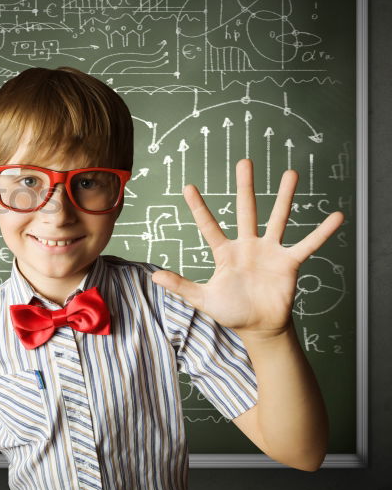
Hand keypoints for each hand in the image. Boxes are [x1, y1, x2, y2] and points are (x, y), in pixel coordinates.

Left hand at [151, 158, 344, 340]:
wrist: (259, 328)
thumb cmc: (231, 311)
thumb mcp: (203, 298)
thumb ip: (181, 285)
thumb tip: (154, 275)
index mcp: (224, 252)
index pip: (208, 225)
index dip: (198, 207)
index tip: (188, 186)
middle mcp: (247, 245)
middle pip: (245, 210)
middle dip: (245, 187)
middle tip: (245, 161)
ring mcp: (269, 251)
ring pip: (278, 218)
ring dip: (285, 196)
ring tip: (291, 173)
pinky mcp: (289, 262)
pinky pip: (308, 244)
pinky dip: (322, 232)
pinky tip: (336, 216)